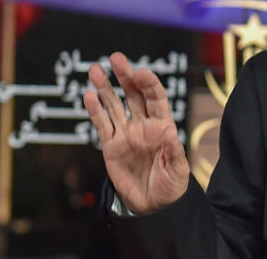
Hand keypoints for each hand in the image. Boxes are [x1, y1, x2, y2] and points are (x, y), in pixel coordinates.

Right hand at [84, 52, 188, 213]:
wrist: (153, 206)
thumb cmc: (171, 186)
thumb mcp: (178, 170)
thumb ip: (173, 151)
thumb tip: (169, 131)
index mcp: (162, 125)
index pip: (156, 98)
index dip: (148, 83)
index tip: (140, 72)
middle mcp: (143, 125)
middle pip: (133, 94)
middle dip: (125, 76)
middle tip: (116, 58)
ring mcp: (126, 134)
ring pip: (114, 105)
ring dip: (105, 87)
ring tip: (96, 69)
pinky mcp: (111, 146)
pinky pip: (101, 124)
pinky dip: (94, 110)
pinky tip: (88, 95)